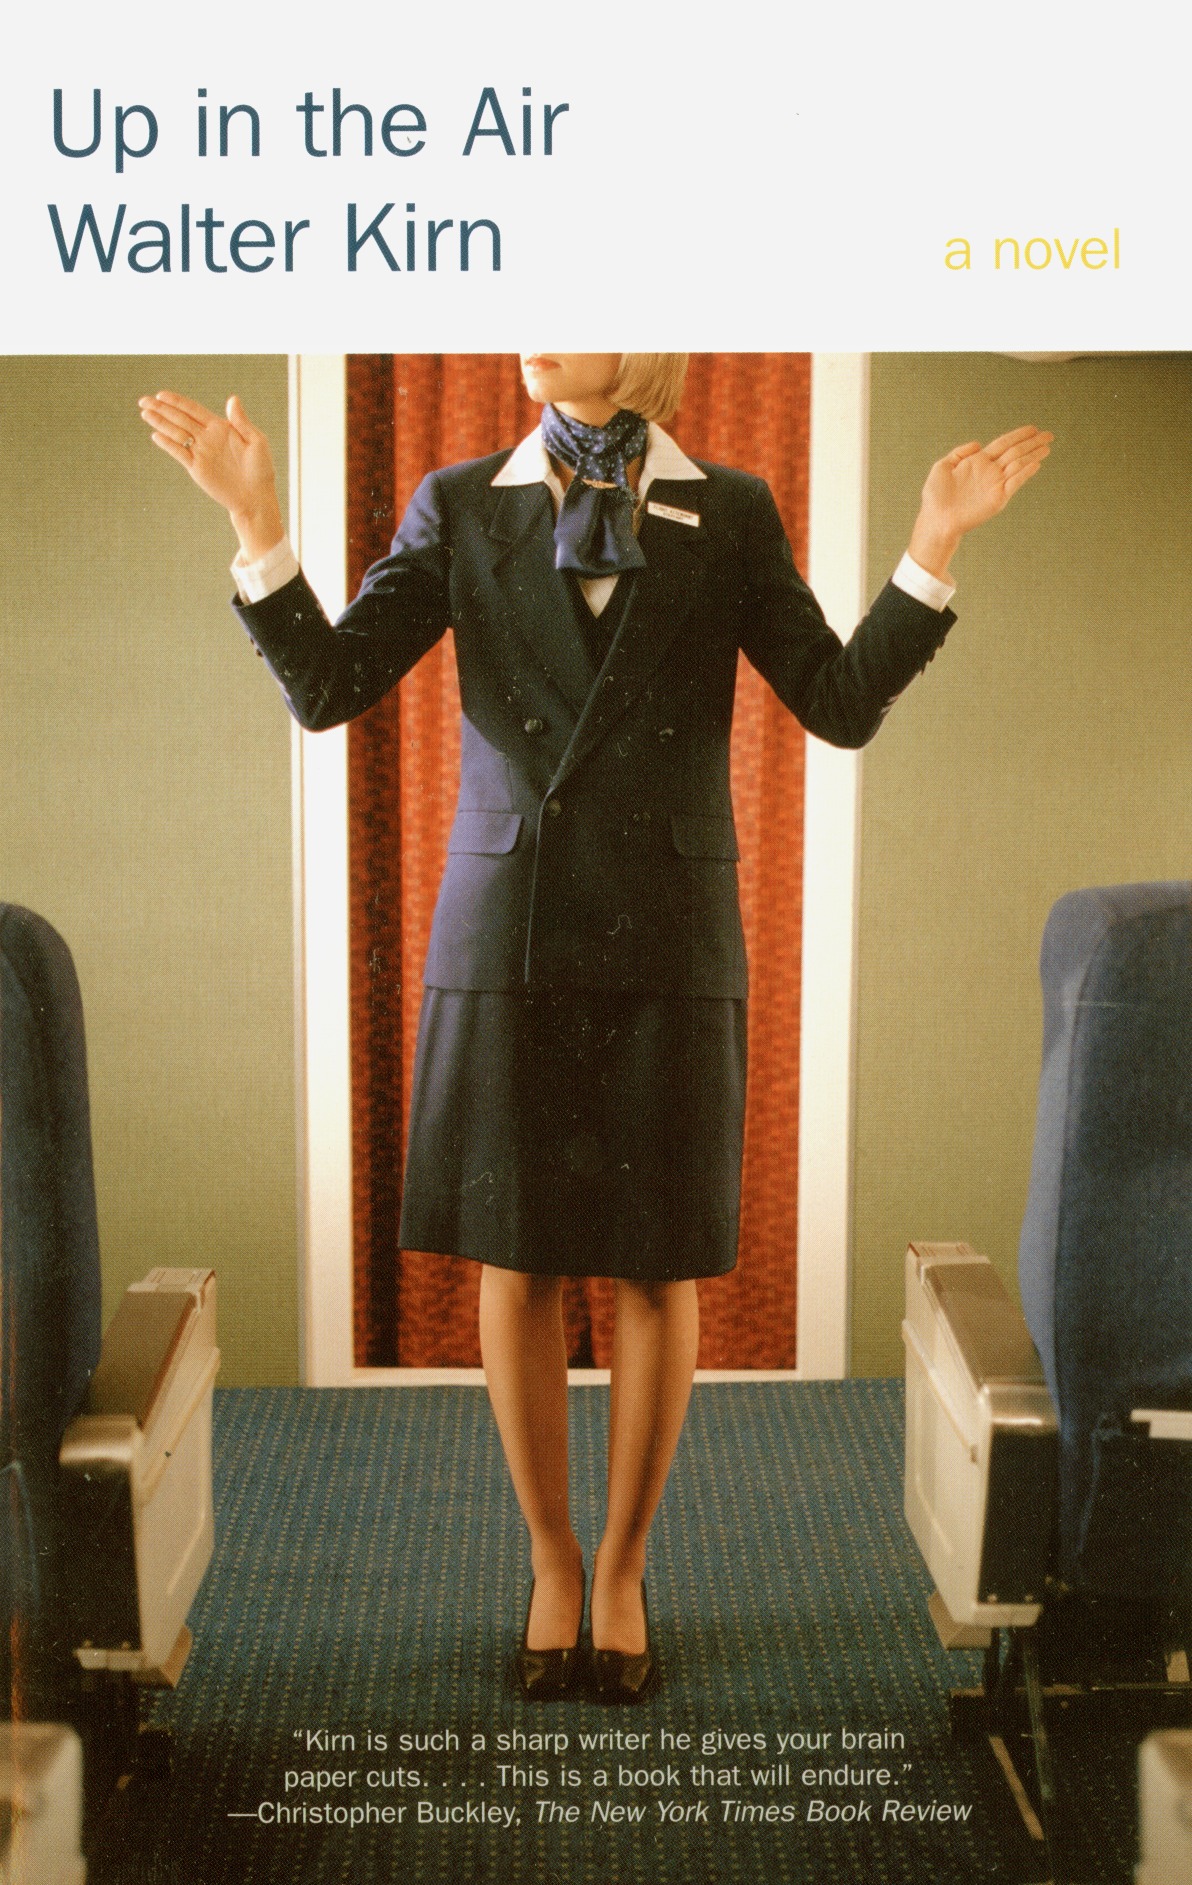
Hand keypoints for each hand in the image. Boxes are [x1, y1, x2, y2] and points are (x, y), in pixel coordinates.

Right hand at [138, 390, 284, 561]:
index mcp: (221, 427)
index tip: (161, 394)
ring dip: (160, 423)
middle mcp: (207, 437)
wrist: (255, 497)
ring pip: (176, 433)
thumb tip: (232, 399)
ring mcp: (200, 452)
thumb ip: (241, 421)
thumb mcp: (256, 442)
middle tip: (143, 401)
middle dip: (161, 409)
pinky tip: (156, 435)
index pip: (194, 410)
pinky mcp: (196, 468)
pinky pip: (179, 453)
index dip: (177, 402)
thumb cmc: (261, 469)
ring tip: (145, 413)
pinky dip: (168, 444)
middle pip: (180, 419)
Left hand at [908, 424, 1052, 580]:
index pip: (1003, 444)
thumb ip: (959, 453)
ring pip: (1019, 464)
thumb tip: (978, 444)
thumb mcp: (942, 467)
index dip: (1018, 435)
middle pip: (1015, 452)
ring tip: (1047, 446)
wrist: (937, 519)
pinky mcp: (998, 498)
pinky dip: (1025, 472)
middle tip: (1049, 434)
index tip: (1033, 428)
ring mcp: (995, 484)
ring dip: (1033, 455)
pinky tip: (1035, 464)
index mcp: (978, 462)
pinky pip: (1015, 482)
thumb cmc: (935, 496)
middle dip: (1032, 442)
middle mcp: (990, 471)